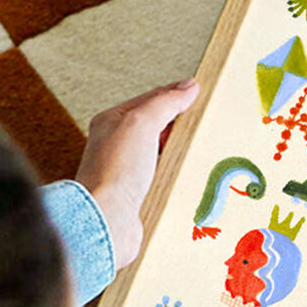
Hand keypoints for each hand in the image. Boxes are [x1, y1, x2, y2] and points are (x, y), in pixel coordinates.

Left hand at [75, 79, 199, 270]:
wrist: (107, 219)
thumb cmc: (114, 173)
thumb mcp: (142, 123)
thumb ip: (165, 102)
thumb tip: (187, 87)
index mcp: (111, 122)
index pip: (149, 99)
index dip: (174, 95)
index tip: (197, 92)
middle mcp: (116, 145)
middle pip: (156, 126)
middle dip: (178, 123)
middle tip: (200, 118)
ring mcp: (126, 171)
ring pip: (160, 152)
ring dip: (178, 151)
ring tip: (196, 145)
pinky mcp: (137, 194)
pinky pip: (163, 177)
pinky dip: (176, 174)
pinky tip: (185, 174)